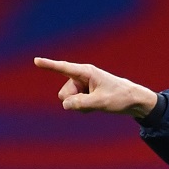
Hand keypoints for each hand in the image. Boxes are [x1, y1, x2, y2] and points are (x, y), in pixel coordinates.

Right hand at [33, 57, 158, 117]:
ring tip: (98, 103)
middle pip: (64, 94)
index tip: (35, 60)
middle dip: (74, 102)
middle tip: (94, 102)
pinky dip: (84, 108)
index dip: (49, 65)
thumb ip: (81, 104)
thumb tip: (65, 105)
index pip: (63, 68)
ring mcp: (83, 86)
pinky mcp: (85, 93)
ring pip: (69, 101)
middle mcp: (82, 77)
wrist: (133, 101)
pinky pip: (76, 104)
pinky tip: (97, 105)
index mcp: (86, 72)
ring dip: (81, 106)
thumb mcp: (101, 102)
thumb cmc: (119, 97)